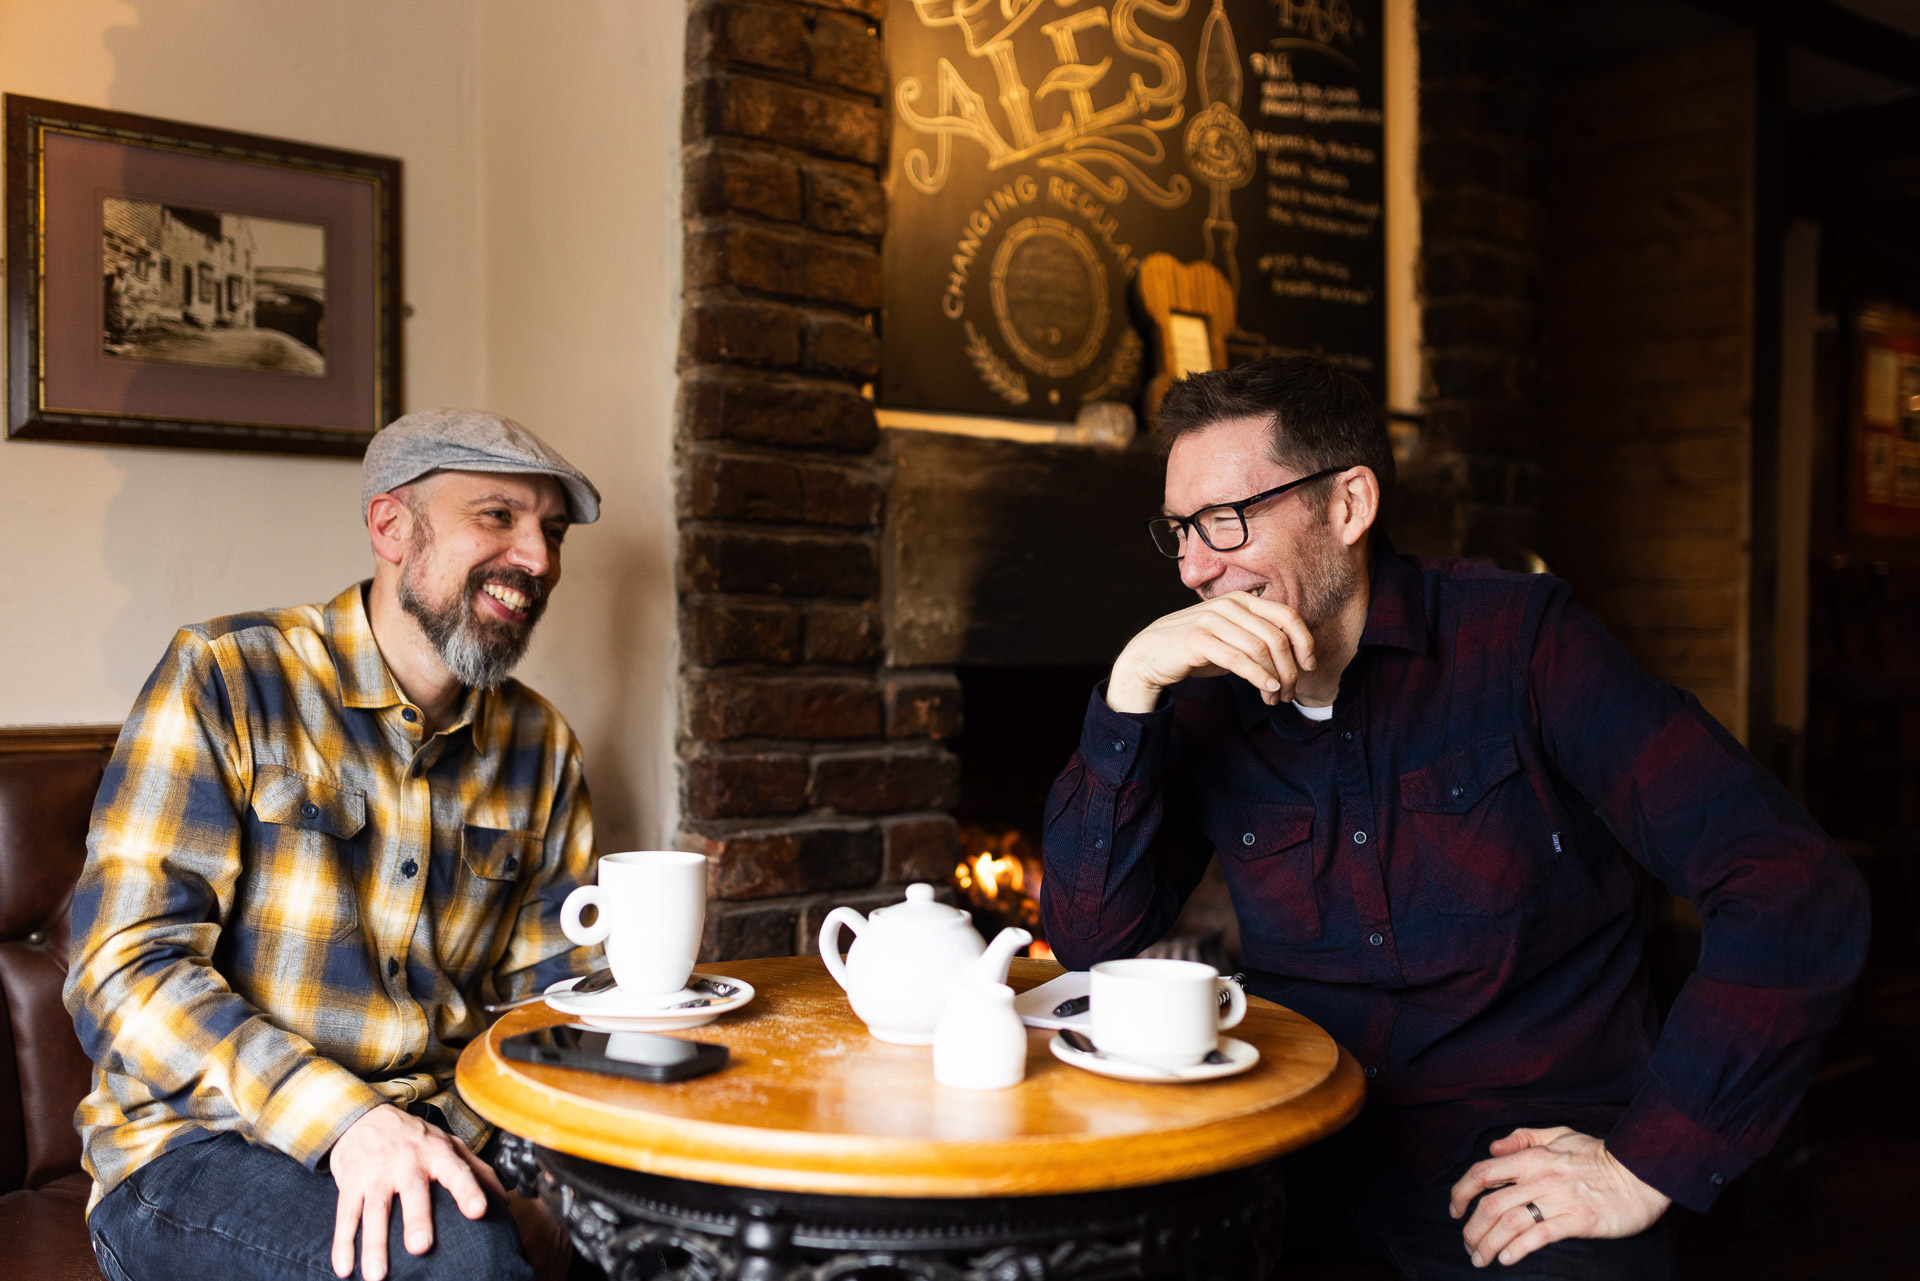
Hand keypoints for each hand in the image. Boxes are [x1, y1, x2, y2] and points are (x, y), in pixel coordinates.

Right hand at [329, 1103, 505, 1279]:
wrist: (364, 1116)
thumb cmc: (414, 1137)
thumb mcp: (449, 1144)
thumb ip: (477, 1170)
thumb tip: (504, 1201)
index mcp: (437, 1152)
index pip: (457, 1171)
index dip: (469, 1190)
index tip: (479, 1211)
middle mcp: (407, 1161)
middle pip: (412, 1192)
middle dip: (417, 1219)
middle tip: (422, 1248)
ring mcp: (376, 1173)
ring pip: (374, 1210)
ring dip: (374, 1245)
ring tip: (377, 1275)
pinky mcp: (351, 1183)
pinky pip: (346, 1215)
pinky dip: (342, 1243)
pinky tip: (344, 1268)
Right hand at [1108, 592, 1316, 713]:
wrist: (1149, 655)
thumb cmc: (1195, 649)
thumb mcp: (1232, 638)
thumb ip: (1258, 639)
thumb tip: (1297, 658)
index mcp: (1241, 600)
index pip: (1287, 615)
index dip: (1305, 641)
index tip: (1310, 666)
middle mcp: (1229, 605)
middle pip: (1277, 636)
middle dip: (1291, 669)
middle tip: (1290, 692)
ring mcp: (1212, 619)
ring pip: (1261, 649)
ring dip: (1275, 678)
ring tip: (1275, 697)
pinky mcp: (1197, 639)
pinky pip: (1238, 659)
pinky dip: (1258, 676)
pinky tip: (1266, 688)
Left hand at [1449, 1127, 1670, 1268]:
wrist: (1642, 1172)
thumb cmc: (1599, 1155)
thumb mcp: (1559, 1134)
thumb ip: (1523, 1138)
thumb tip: (1494, 1148)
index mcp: (1531, 1156)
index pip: (1482, 1172)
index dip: (1461, 1192)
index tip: (1455, 1209)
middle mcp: (1539, 1177)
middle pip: (1489, 1205)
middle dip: (1471, 1229)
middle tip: (1468, 1245)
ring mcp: (1558, 1200)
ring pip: (1508, 1224)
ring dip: (1488, 1245)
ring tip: (1481, 1259)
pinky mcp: (1578, 1220)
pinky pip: (1539, 1236)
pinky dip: (1517, 1249)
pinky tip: (1507, 1259)